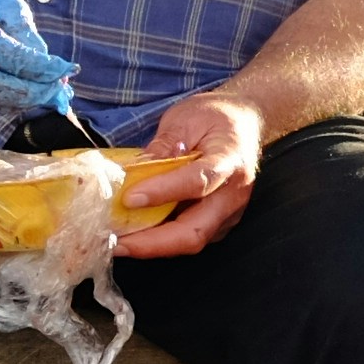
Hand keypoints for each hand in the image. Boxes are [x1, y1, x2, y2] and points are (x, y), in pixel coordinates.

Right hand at [0, 0, 79, 125]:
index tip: (69, 67)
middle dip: (35, 92)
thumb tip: (44, 59)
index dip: (44, 68)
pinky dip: (1, 101)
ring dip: (19, 101)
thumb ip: (19, 21)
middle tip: (61, 86)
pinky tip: (20, 90)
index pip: (11, 58)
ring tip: (45, 90)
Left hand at [112, 90, 265, 257]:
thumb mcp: (185, 119)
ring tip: (118, 242)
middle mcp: (233, 195)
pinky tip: (135, 235)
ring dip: (152, 246)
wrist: (245, 122)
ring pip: (190, 241)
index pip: (197, 182)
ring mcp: (228, 214)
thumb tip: (133, 172)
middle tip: (117, 243)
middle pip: (195, 232)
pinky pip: (188, 237)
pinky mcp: (219, 224)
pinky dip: (160, 241)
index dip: (163, 192)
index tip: (129, 198)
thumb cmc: (216, 117)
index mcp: (229, 161)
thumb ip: (162, 146)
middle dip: (153, 243)